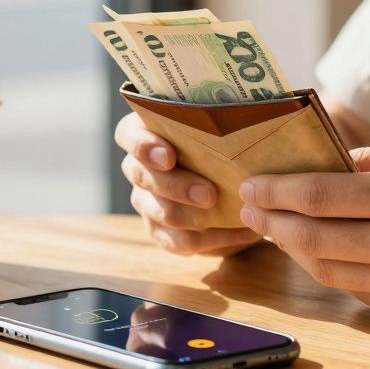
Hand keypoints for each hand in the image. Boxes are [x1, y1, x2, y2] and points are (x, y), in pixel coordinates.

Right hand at [115, 112, 260, 255]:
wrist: (236, 185)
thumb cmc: (226, 146)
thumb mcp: (224, 132)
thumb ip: (221, 128)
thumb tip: (241, 127)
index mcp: (147, 134)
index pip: (128, 135)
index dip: (143, 145)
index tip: (169, 156)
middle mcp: (139, 168)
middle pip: (143, 176)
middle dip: (177, 186)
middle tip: (210, 194)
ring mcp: (146, 201)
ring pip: (161, 212)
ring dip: (196, 216)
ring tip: (235, 215)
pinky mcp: (160, 231)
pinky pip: (177, 241)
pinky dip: (213, 239)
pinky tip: (241, 232)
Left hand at [237, 142, 369, 321]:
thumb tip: (321, 161)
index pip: (320, 194)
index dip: (277, 190)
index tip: (251, 183)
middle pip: (311, 237)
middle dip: (272, 220)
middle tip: (249, 206)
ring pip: (326, 269)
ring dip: (292, 249)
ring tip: (274, 228)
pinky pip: (355, 290)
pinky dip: (329, 269)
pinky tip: (315, 251)